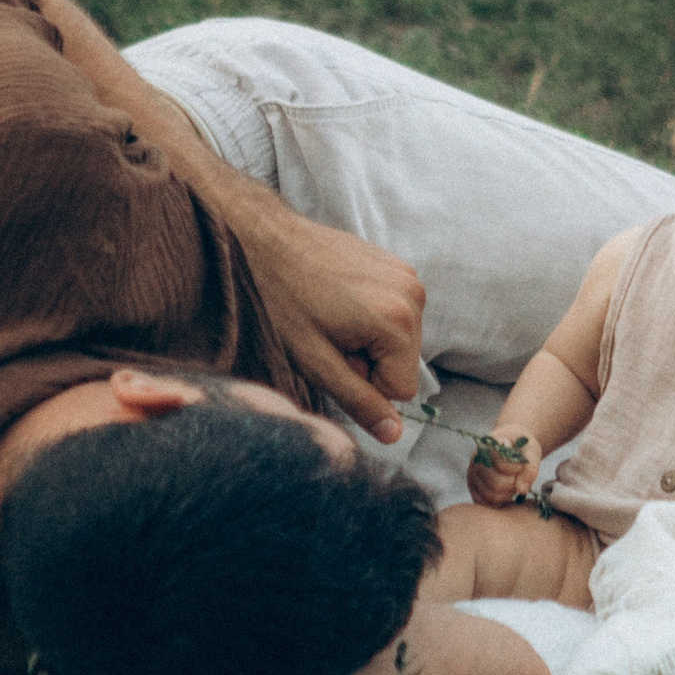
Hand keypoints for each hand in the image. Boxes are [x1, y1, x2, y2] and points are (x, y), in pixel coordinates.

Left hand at [238, 205, 425, 443]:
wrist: (260, 238)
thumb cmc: (279, 299)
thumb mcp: (314, 363)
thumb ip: (359, 402)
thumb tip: (394, 436)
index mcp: (397, 321)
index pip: (401, 390)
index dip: (363, 384)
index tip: (332, 355)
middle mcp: (414, 294)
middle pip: (404, 363)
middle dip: (368, 360)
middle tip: (328, 334)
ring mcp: (408, 274)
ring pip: (399, 340)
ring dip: (368, 338)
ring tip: (331, 315)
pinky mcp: (397, 263)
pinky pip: (395, 312)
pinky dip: (370, 314)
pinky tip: (338, 298)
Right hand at [466, 440, 538, 506]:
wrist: (512, 445)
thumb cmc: (523, 447)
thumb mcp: (532, 450)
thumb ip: (530, 468)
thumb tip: (521, 490)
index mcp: (488, 445)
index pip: (501, 464)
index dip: (518, 468)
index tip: (523, 464)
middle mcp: (475, 461)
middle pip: (496, 484)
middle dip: (514, 484)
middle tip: (520, 478)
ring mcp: (472, 476)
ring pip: (492, 496)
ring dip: (509, 494)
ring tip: (514, 483)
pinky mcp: (474, 489)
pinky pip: (487, 504)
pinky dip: (501, 502)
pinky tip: (508, 491)